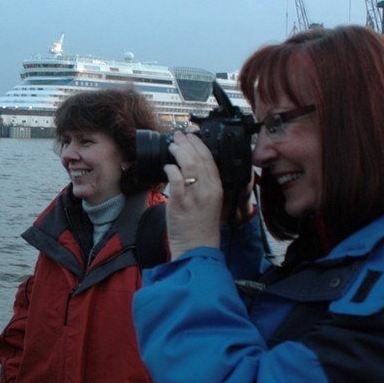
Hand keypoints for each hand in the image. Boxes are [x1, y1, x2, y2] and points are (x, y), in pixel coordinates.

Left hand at [163, 130, 222, 257]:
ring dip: (179, 152)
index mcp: (216, 188)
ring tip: (172, 146)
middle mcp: (207, 190)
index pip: (210, 159)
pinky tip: (167, 166)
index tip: (191, 135)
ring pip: (189, 166)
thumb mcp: (211, 201)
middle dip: (188, 143)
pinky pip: (176, 181)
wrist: (196, 247)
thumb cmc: (201, 225)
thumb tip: (190, 167)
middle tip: (178, 135)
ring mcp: (194, 196)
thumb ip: (205, 184)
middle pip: (199, 159)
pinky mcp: (180, 204)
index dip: (200, 144)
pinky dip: (171, 170)